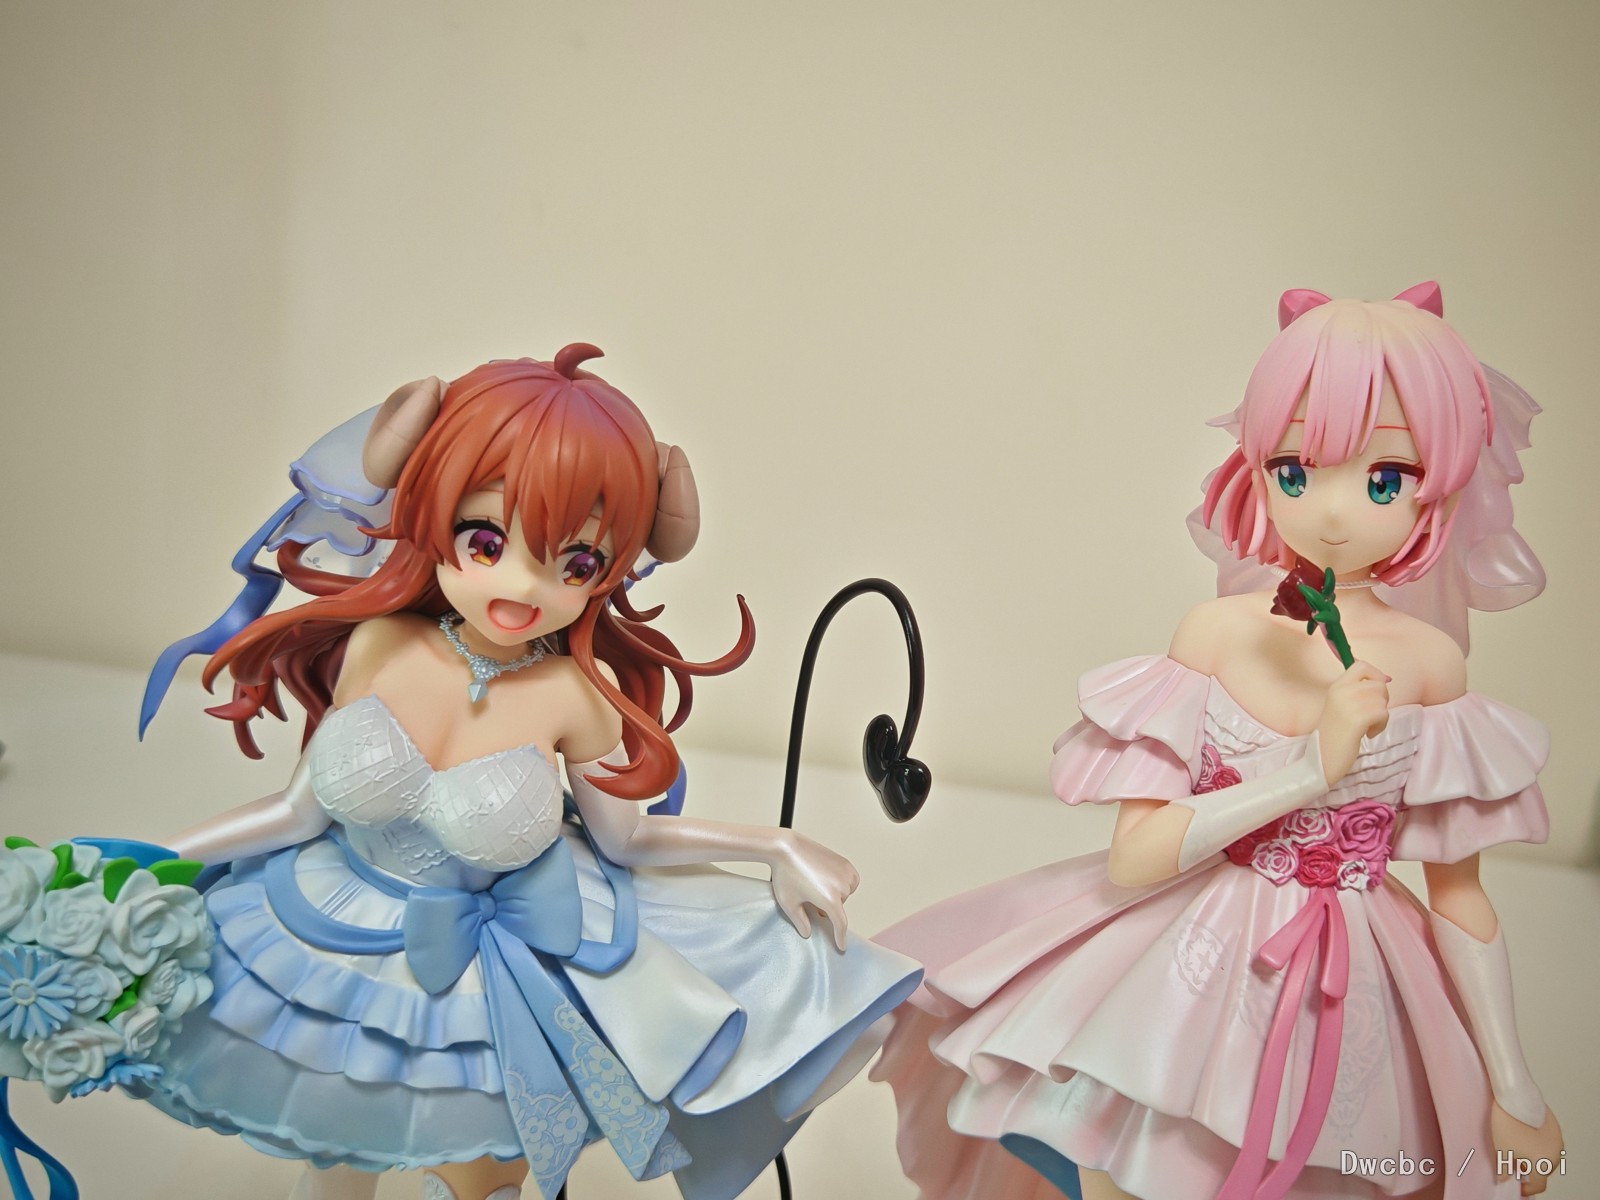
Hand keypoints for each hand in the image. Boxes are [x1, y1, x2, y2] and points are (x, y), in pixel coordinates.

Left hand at [770, 830, 859, 951]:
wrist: (785, 847)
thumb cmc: (785, 874)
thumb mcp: (789, 903)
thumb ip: (800, 921)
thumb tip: (808, 933)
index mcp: (829, 899)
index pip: (840, 924)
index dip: (840, 937)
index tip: (841, 946)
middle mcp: (841, 886)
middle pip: (840, 907)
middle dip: (828, 908)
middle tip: (811, 901)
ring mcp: (844, 872)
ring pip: (846, 893)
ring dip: (837, 895)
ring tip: (817, 887)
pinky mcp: (844, 863)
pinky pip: (850, 879)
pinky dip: (843, 883)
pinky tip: (829, 879)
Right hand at [1314, 660, 1389, 786]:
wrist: (1321, 759)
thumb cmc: (1333, 736)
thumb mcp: (1340, 706)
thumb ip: (1357, 692)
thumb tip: (1385, 680)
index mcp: (1336, 686)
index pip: (1362, 665)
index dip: (1376, 674)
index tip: (1377, 690)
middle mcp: (1341, 691)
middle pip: (1378, 684)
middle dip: (1382, 700)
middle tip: (1370, 716)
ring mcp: (1348, 704)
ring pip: (1383, 699)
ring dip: (1381, 715)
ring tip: (1368, 727)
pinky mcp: (1357, 719)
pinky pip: (1383, 713)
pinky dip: (1381, 725)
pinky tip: (1368, 734)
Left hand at [1492, 1103, 1562, 1195]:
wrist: (1514, 1097)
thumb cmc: (1507, 1123)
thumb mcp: (1502, 1150)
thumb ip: (1505, 1170)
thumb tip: (1504, 1179)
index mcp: (1543, 1163)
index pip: (1538, 1185)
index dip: (1527, 1188)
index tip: (1517, 1185)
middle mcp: (1554, 1154)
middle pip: (1543, 1171)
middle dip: (1529, 1171)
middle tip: (1513, 1164)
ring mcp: (1557, 1141)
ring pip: (1546, 1157)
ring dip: (1535, 1158)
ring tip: (1517, 1149)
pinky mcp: (1555, 1128)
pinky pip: (1548, 1143)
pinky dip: (1539, 1145)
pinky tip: (1524, 1136)